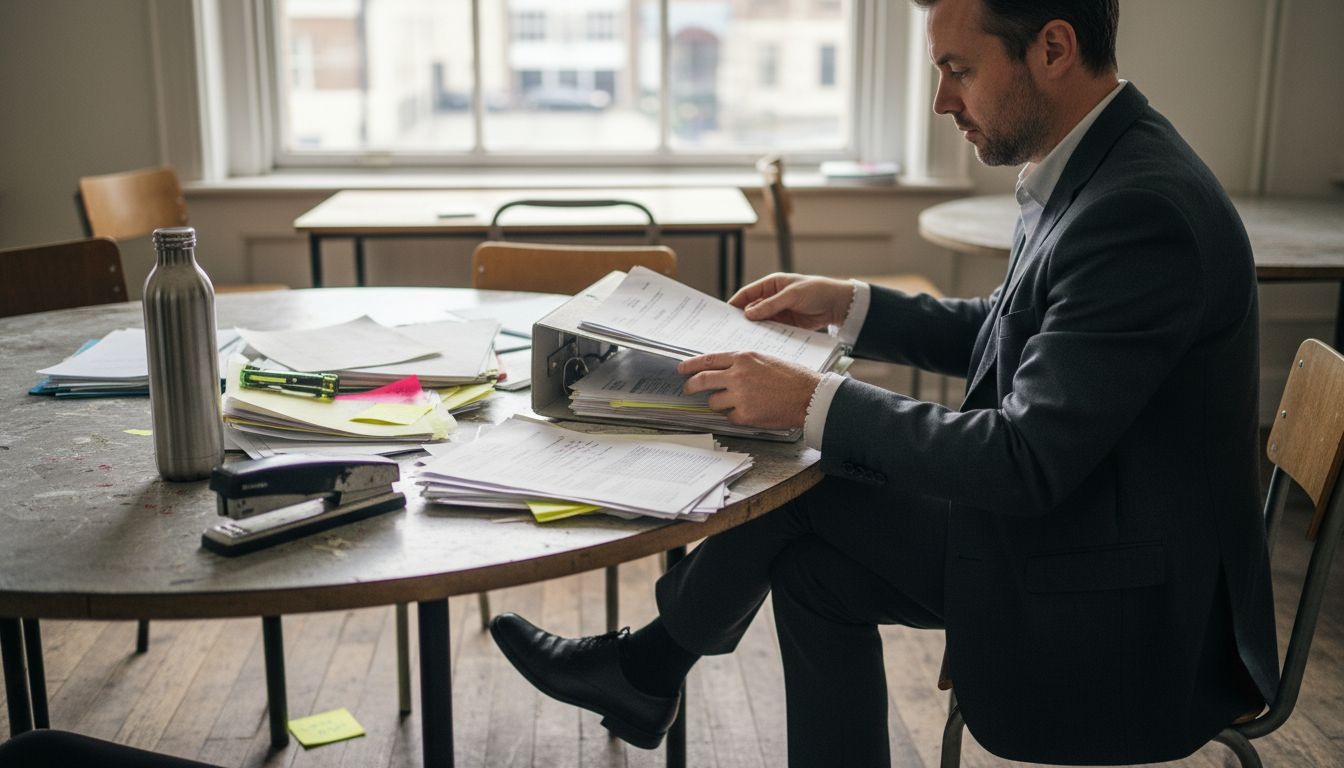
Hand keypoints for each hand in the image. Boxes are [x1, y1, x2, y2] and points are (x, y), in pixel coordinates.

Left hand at [678, 352, 821, 428]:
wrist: (809, 396)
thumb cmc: (792, 377)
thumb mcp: (765, 360)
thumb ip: (743, 364)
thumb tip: (723, 371)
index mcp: (743, 358)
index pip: (708, 360)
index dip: (691, 365)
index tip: (682, 369)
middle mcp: (738, 375)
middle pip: (702, 380)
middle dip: (691, 386)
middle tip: (688, 389)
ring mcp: (740, 396)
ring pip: (713, 402)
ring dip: (719, 404)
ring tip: (736, 403)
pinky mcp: (745, 414)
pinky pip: (729, 417)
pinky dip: (736, 416)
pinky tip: (751, 412)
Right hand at [728, 273, 853, 330]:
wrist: (837, 304)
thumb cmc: (816, 291)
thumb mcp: (792, 295)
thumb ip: (770, 305)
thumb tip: (748, 314)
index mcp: (771, 285)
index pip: (747, 294)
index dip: (734, 304)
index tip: (724, 316)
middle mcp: (771, 298)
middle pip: (751, 310)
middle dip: (742, 320)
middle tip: (730, 332)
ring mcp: (778, 312)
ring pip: (760, 322)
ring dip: (754, 330)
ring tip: (743, 341)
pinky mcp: (786, 325)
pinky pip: (772, 331)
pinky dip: (766, 337)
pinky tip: (760, 344)